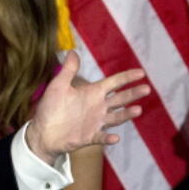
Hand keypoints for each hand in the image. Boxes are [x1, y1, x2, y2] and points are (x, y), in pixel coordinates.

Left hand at [25, 51, 149, 164]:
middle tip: (146, 89)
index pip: (114, 83)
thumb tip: (73, 51)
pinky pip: (101, 137)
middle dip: (133, 94)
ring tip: (137, 110)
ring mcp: (96, 122)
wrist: (42, 131)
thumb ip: (68, 70)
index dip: (126, 77)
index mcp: (92, 93)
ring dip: (126, 114)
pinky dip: (108, 138)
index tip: (141, 72)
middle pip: (120, 99)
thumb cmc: (51, 107)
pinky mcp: (89, 137)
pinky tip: (114, 138)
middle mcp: (98, 107)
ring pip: (116, 117)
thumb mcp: (58, 86)